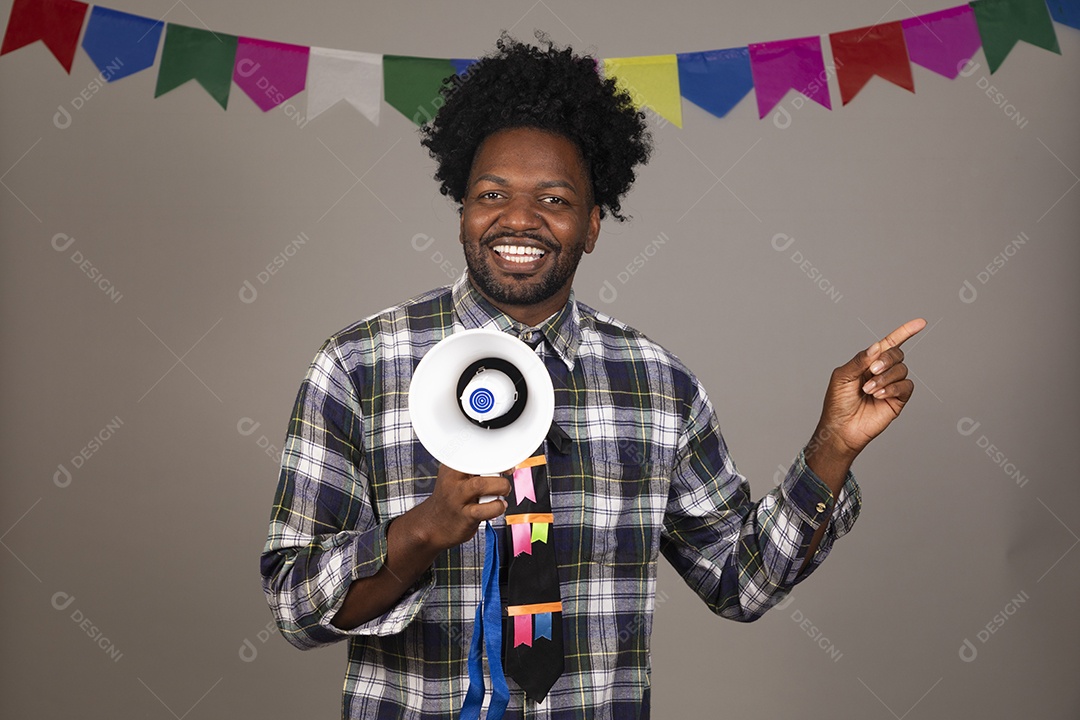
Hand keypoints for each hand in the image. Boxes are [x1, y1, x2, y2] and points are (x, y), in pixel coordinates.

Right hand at [410, 464, 510, 551]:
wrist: (432, 525)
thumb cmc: (450, 500)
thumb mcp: (456, 480)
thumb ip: (476, 473)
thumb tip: (505, 469)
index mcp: (451, 467)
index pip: (475, 454)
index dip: (496, 458)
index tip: (506, 466)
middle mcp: (452, 480)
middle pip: (479, 465)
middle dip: (498, 471)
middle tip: (502, 481)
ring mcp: (456, 499)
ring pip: (481, 484)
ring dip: (500, 487)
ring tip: (502, 493)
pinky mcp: (464, 516)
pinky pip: (486, 509)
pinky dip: (498, 507)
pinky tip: (498, 507)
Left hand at [810, 318, 926, 463]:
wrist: (841, 428)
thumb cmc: (838, 402)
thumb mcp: (842, 376)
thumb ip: (860, 360)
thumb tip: (877, 346)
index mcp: (868, 362)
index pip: (889, 343)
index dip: (905, 332)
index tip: (921, 322)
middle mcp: (882, 371)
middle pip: (897, 354)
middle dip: (886, 360)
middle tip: (871, 371)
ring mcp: (891, 385)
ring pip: (902, 369)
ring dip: (885, 378)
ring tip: (869, 390)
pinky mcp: (898, 400)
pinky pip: (906, 386)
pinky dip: (892, 388)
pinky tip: (879, 395)